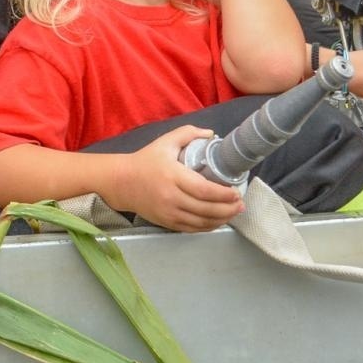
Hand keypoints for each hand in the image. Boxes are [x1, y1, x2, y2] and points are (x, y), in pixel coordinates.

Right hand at [109, 126, 244, 232]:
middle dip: (228, 208)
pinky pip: (192, 229)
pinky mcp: (166, 222)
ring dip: (221, 219)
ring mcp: (169, 213)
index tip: (236, 192)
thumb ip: (188, 133)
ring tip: (233, 212)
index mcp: (173, 176)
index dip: (224, 194)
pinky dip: (208, 227)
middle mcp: (171, 197)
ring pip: (201, 222)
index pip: (204, 190)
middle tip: (241, 204)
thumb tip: (212, 134)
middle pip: (206, 209)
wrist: (122, 182)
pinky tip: (217, 221)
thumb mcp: (165, 141)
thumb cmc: (146, 160)